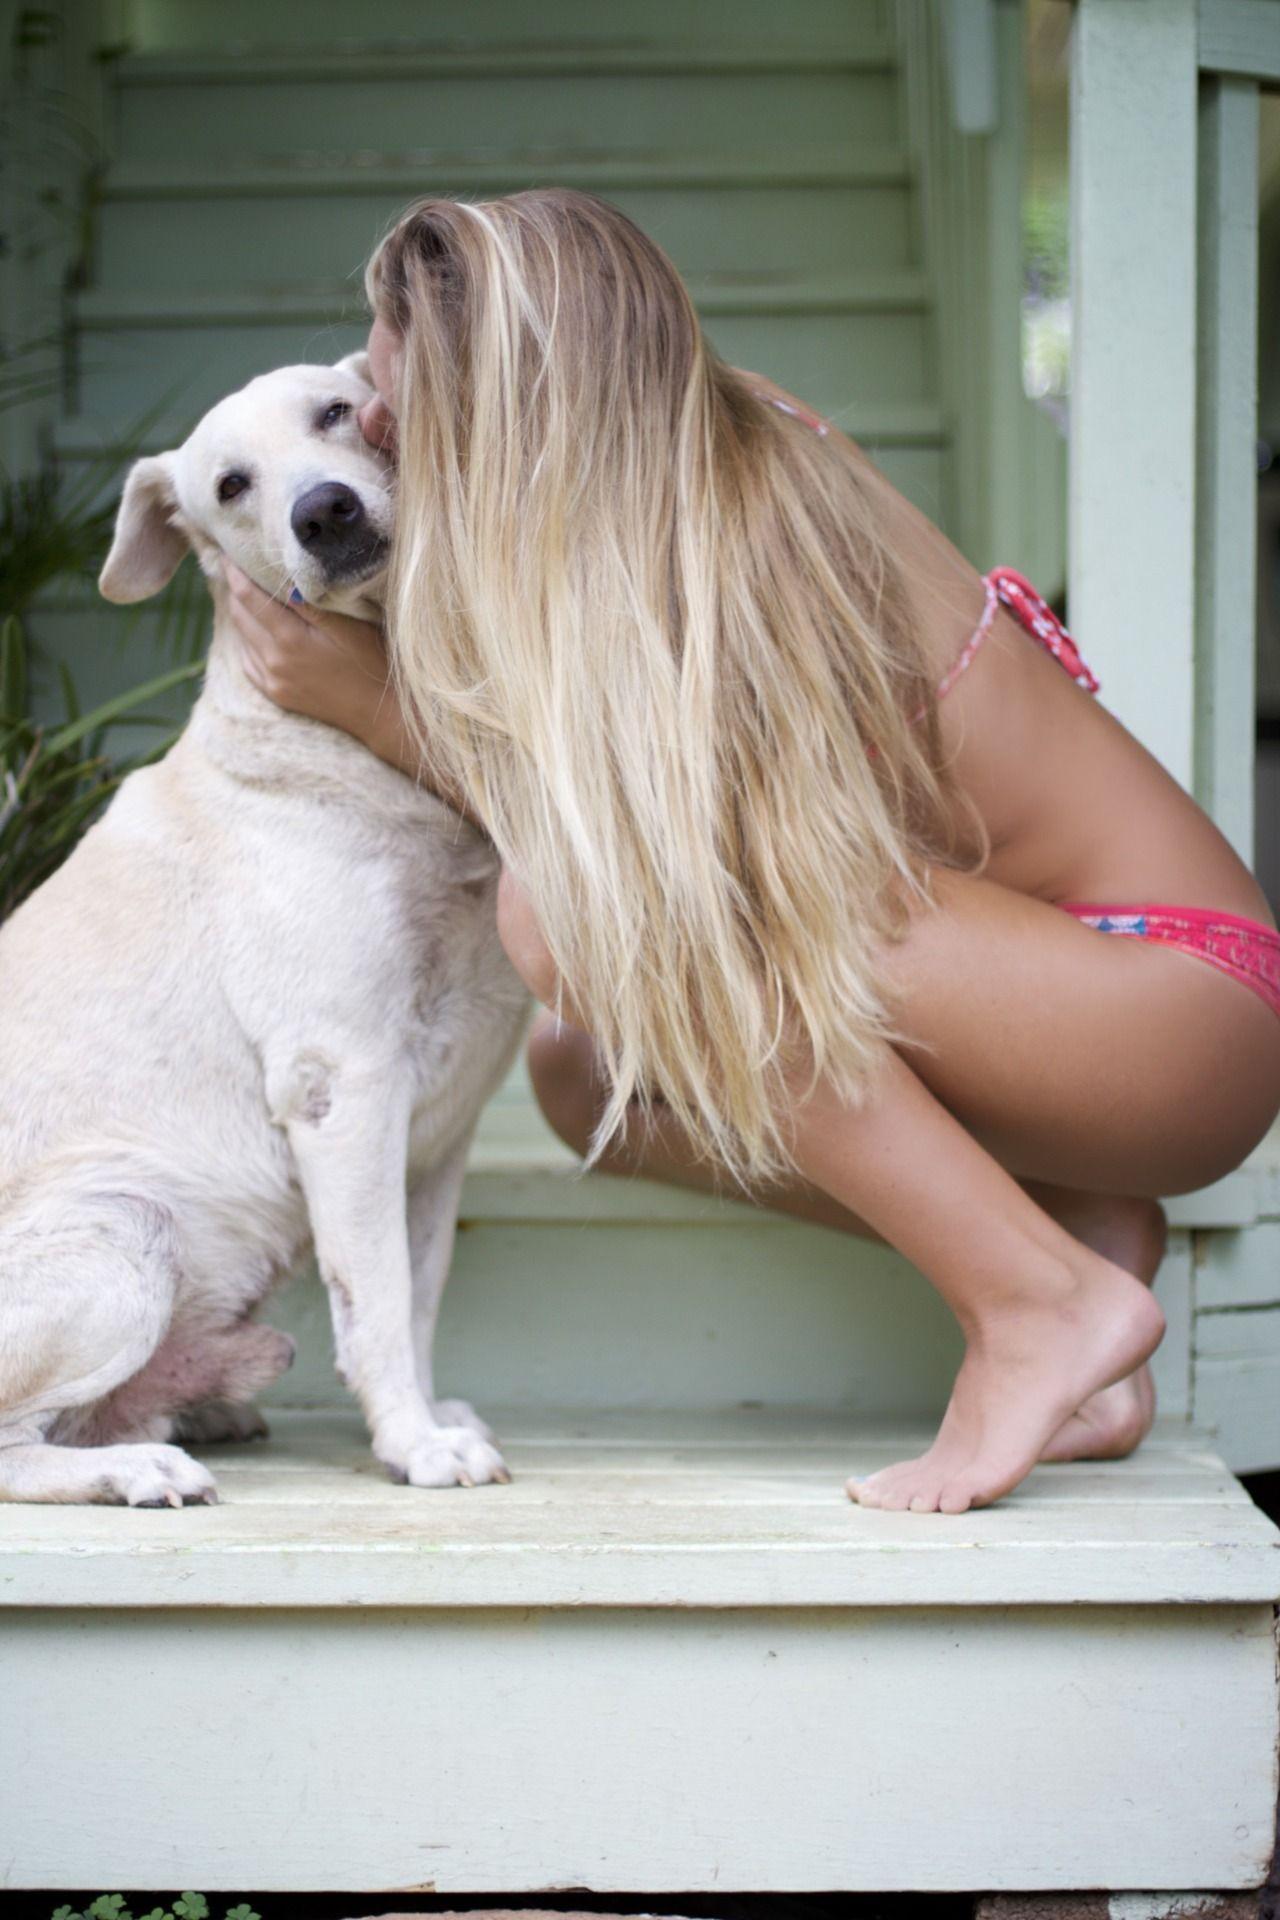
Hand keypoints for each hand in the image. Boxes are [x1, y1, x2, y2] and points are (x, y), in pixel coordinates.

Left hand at [223, 562, 391, 741]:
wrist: (380, 713)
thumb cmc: (372, 664)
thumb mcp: (349, 627)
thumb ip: (313, 605)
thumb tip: (284, 582)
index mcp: (291, 639)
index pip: (250, 598)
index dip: (236, 574)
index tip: (228, 555)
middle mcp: (274, 661)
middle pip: (241, 616)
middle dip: (235, 591)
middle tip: (236, 569)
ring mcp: (273, 681)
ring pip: (242, 639)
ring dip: (241, 615)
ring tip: (243, 595)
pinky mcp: (277, 695)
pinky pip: (249, 664)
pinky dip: (247, 643)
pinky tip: (254, 632)